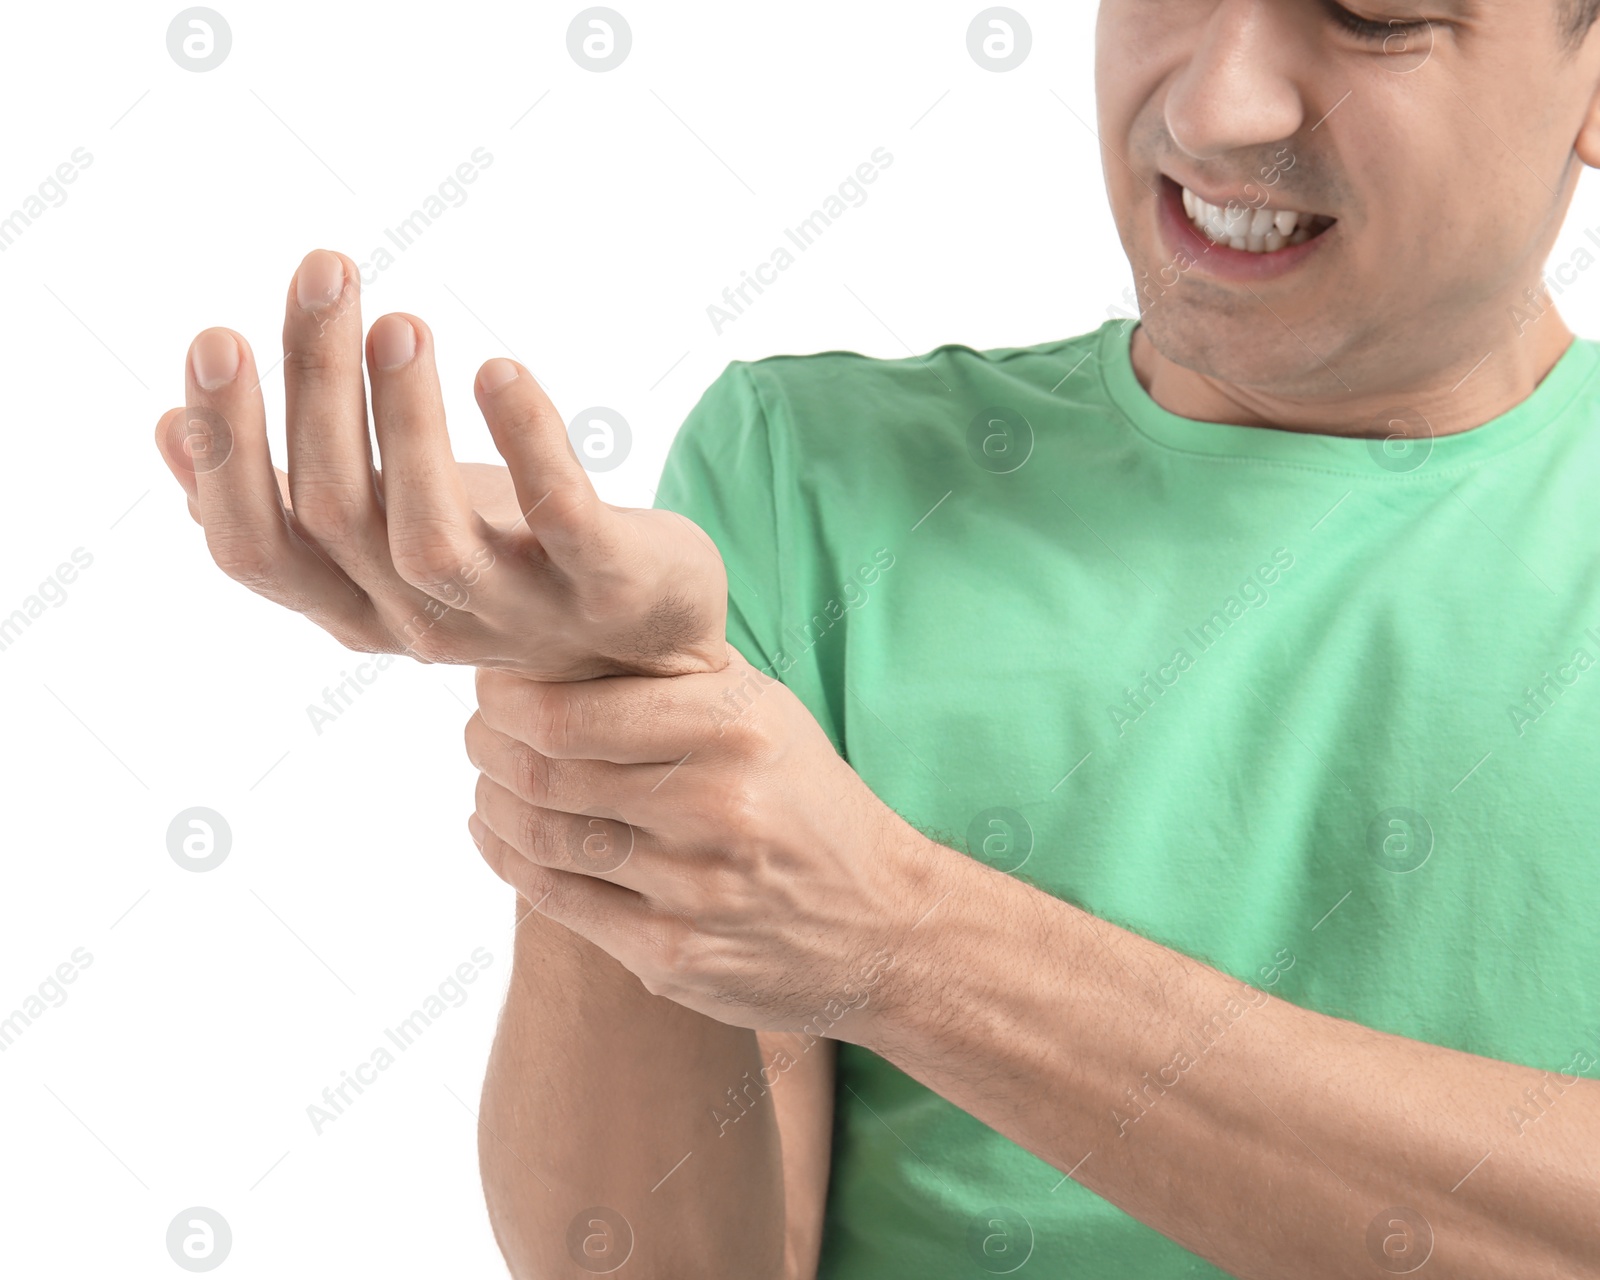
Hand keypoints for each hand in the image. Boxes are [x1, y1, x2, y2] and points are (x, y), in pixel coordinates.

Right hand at [154, 248, 727, 679]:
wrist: (649, 641)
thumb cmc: (502, 567)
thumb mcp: (385, 535)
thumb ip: (289, 498)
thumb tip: (165, 428)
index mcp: (352, 607)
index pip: (254, 548)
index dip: (225, 452)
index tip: (217, 338)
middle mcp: (419, 622)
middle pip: (335, 514)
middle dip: (316, 386)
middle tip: (322, 271)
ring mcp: (514, 612)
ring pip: (428, 533)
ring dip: (408, 421)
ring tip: (401, 320)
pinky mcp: (603, 585)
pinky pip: (560, 517)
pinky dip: (529, 440)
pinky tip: (500, 371)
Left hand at [463, 645, 954, 1033]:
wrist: (883, 928)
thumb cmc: (809, 803)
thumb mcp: (767, 715)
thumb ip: (675, 678)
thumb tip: (558, 639)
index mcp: (737, 729)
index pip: (573, 711)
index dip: (507, 699)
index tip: (493, 688)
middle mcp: (718, 808)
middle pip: (546, 773)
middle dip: (488, 747)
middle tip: (477, 733)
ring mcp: (694, 891)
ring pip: (543, 838)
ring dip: (492, 803)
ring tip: (489, 782)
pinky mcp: (674, 957)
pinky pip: (556, 902)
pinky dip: (509, 861)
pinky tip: (501, 836)